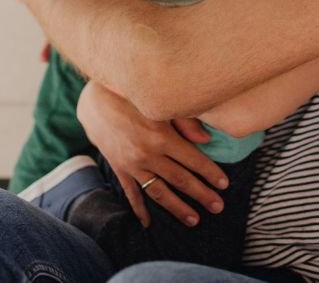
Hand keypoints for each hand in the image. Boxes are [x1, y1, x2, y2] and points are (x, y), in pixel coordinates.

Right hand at [78, 82, 227, 227]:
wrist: (94, 100)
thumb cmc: (132, 95)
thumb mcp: (160, 103)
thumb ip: (185, 121)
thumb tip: (207, 141)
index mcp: (161, 136)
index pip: (193, 160)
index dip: (210, 173)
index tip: (224, 184)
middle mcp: (147, 154)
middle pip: (180, 179)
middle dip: (201, 194)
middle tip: (218, 207)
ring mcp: (131, 164)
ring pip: (158, 192)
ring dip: (177, 208)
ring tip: (194, 220)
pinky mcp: (119, 168)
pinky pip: (131, 192)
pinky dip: (139, 209)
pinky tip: (148, 223)